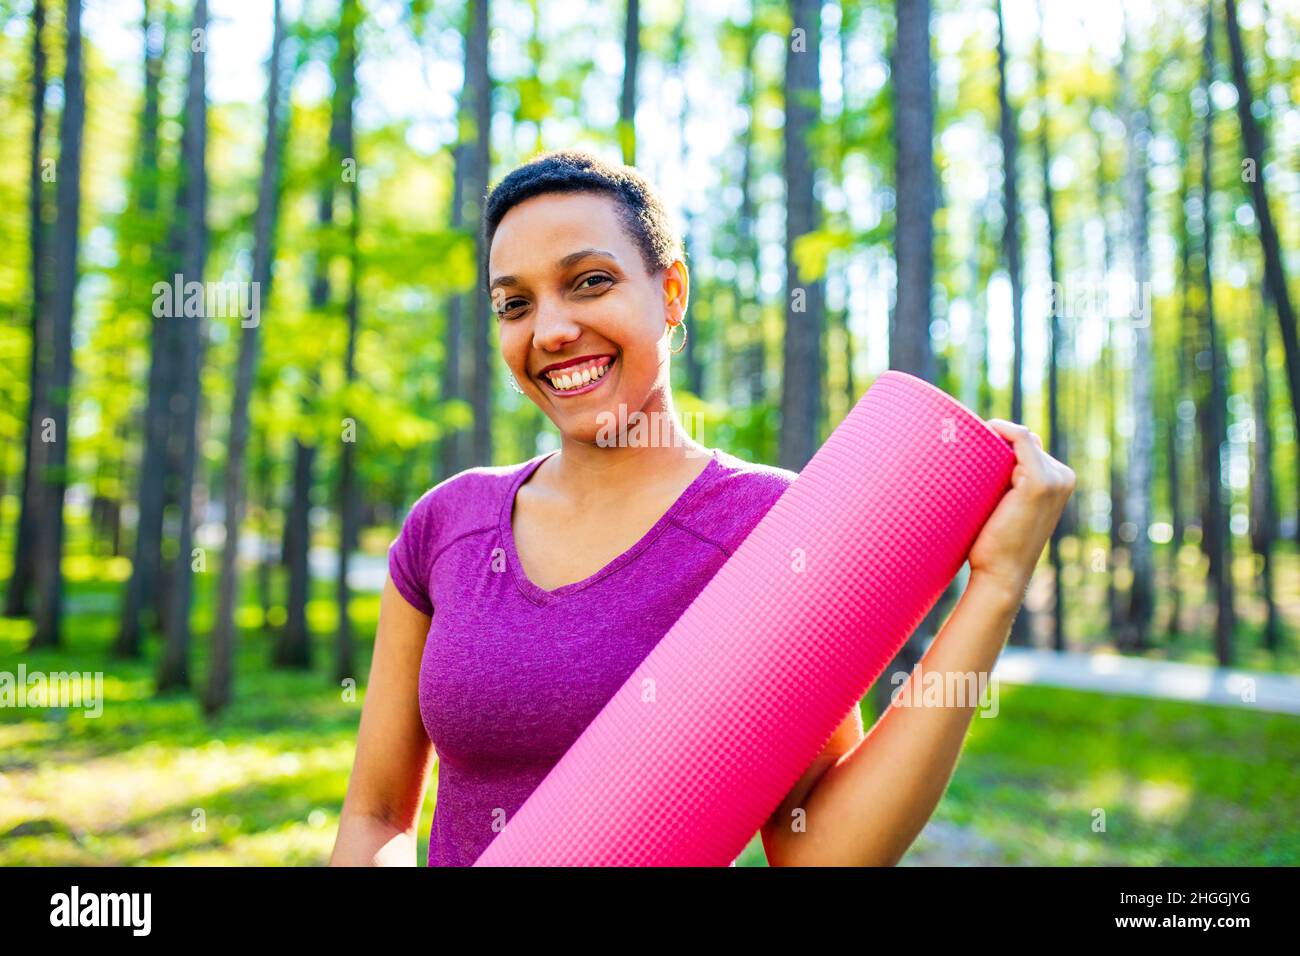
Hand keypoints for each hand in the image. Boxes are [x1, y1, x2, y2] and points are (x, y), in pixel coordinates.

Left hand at [967, 419, 1075, 601]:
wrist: (1001, 574)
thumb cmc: (996, 544)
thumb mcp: (1004, 507)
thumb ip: (1004, 484)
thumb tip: (976, 460)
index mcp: (1059, 481)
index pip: (1028, 447)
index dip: (1000, 444)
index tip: (968, 445)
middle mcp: (1063, 477)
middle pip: (1024, 441)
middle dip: (996, 442)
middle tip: (962, 447)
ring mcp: (1055, 479)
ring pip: (1020, 439)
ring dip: (994, 442)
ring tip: (966, 451)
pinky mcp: (1040, 482)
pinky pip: (1021, 439)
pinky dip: (1002, 432)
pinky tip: (981, 435)